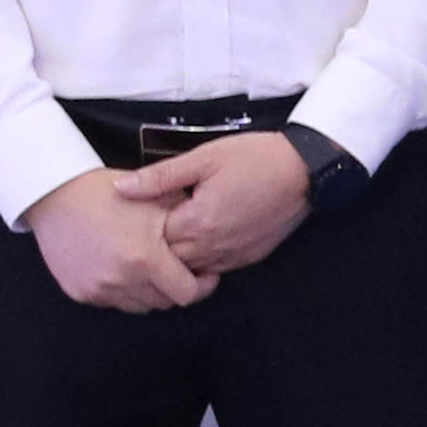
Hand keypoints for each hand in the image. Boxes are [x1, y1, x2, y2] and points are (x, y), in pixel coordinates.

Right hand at [22, 165, 212, 313]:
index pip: (187, 294)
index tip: (205, 274)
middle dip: (176, 287)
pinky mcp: (80, 292)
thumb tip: (211, 245)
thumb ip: (189, 225)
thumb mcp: (159, 199)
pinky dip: (123, 290)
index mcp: (145, 258)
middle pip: (164, 302)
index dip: (202, 285)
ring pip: (139, 306)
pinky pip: (113, 302)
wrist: (57, 195)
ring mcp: (98, 289)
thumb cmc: (111, 193)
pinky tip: (123, 267)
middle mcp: (121, 280)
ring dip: (150, 291)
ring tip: (150, 267)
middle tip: (178, 267)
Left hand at [121, 129, 312, 275]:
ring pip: (192, 269)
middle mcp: (214, 246)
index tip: (135, 216)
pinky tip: (200, 240)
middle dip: (156, 248)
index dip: (140, 229)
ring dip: (179, 256)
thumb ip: (160, 177)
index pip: (153, 240)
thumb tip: (120, 189)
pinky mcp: (250, 258)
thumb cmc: (255, 157)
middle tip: (146, 230)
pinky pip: (216, 268)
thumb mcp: (204, 158)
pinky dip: (203, 259)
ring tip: (171, 236)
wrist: (306, 169)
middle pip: (170, 260)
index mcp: (198, 221)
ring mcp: (234, 256)